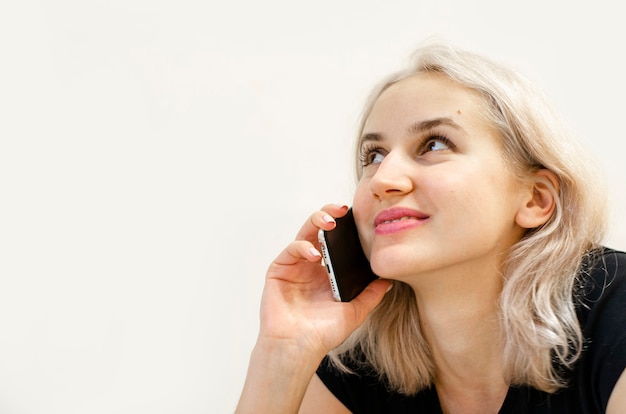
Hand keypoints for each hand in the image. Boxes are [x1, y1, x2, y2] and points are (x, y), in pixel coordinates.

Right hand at [259, 204, 391, 356]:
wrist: (299, 348)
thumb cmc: (322, 333)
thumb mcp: (354, 311)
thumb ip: (371, 295)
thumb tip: (390, 280)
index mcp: (327, 270)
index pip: (336, 240)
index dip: (345, 227)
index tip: (357, 217)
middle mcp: (310, 264)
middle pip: (319, 229)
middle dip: (329, 215)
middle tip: (341, 210)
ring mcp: (294, 265)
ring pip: (304, 232)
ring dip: (316, 222)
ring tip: (330, 224)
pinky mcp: (279, 270)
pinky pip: (291, 250)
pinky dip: (303, 246)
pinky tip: (314, 253)